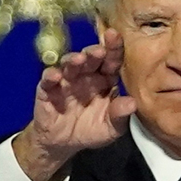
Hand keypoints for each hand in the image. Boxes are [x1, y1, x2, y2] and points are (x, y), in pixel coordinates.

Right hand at [12, 29, 136, 180]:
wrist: (63, 144)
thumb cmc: (90, 131)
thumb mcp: (110, 128)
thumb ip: (120, 115)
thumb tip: (132, 104)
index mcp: (105, 80)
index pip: (111, 61)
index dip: (114, 48)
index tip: (115, 36)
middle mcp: (86, 76)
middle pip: (90, 58)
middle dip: (94, 52)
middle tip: (99, 51)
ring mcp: (66, 81)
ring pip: (69, 64)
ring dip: (73, 60)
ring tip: (78, 60)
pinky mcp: (48, 90)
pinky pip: (48, 80)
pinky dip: (50, 76)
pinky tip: (55, 76)